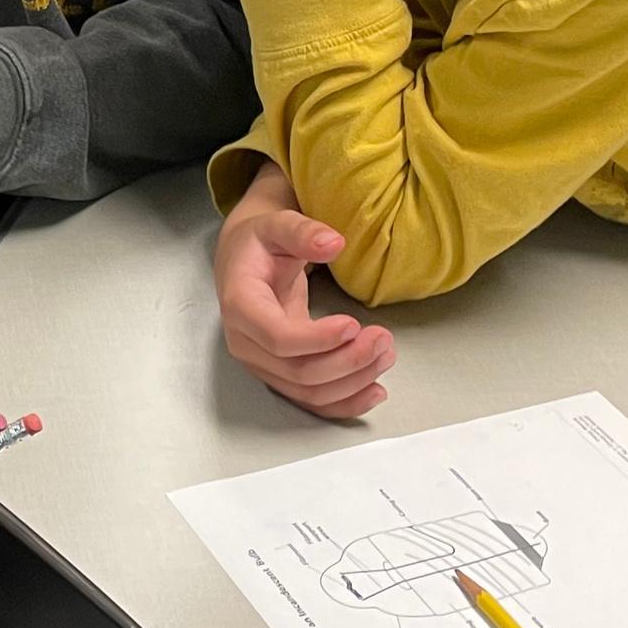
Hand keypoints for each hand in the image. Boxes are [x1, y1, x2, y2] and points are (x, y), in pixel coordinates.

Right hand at [215, 175, 387, 417]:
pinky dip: (345, 402)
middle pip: (299, 372)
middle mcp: (245, 343)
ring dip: (353, 381)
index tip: (354, 323)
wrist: (244, 263)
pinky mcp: (278, 375)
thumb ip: (302, 232)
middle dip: (348, 361)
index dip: (319, 339)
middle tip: (384, 338)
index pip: (278, 338)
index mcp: (241, 305)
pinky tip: (375, 391)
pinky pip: (311, 401)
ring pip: (309, 392)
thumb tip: (334, 243)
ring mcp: (261, 364)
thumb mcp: (277, 224)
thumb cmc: (261, 243)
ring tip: (386, 354)